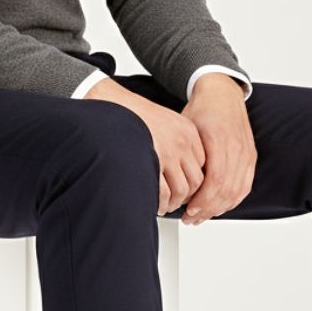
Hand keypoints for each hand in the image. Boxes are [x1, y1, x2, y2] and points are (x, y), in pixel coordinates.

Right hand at [82, 77, 206, 214]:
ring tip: (166, 206)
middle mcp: (181, 142)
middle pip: (196, 180)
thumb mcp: (162, 121)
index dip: (194, 181)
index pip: (201, 165)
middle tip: (177, 202)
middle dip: (187, 196)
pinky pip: (164, 193)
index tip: (187, 189)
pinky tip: (157, 204)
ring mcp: (167, 153)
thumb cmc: (130, 114)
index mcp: (187, 131)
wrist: (109, 105)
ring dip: (174, 203)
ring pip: (182, 190)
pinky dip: (162, 204)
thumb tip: (179, 167)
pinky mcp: (151, 163)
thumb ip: (175, 140)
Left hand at [177, 73, 255, 224]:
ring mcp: (246, 154)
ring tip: (200, 217)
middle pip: (226, 190)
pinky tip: (218, 208)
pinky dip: (231, 201)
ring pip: (236, 192)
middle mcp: (237, 148)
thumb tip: (169, 182)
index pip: (215, 180)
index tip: (188, 210)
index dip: (202, 200)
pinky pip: (245, 186)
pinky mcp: (251, 158)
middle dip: (207, 209)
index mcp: (220, 140)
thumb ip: (182, 155)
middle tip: (190, 218)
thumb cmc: (202, 110)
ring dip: (218, 209)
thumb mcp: (185, 129)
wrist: (222, 94)